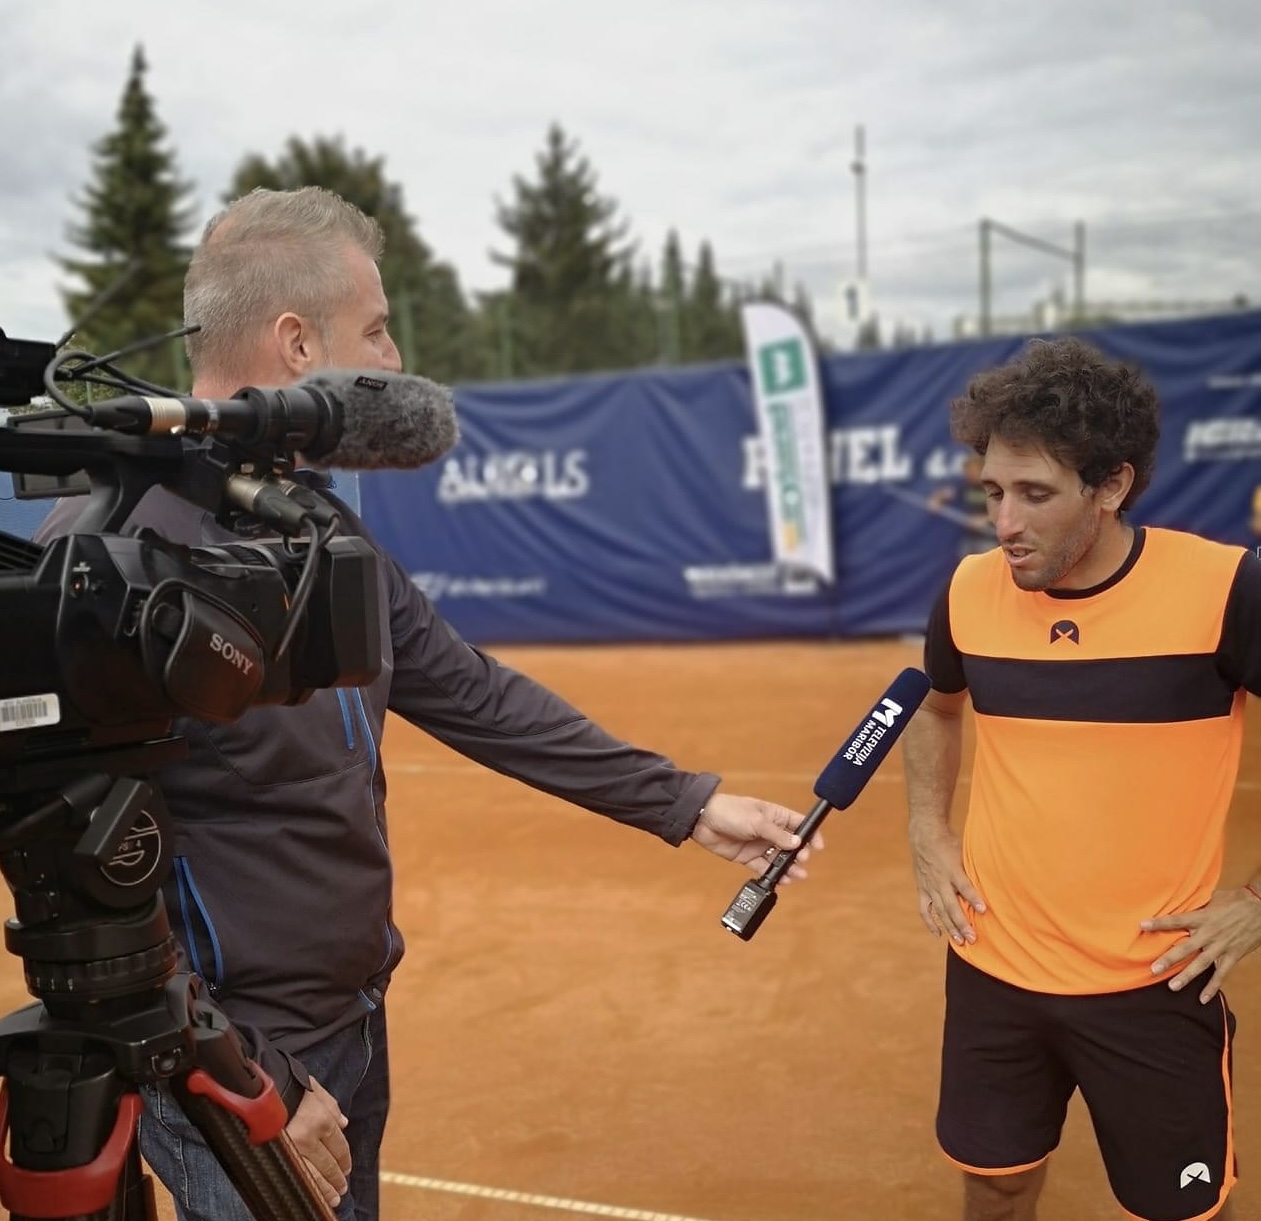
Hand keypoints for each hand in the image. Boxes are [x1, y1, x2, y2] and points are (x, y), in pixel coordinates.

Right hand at [285, 1075, 350, 1207]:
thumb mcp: (314, 1089)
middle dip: (337, 1177)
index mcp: (321, 1120)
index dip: (344, 1159)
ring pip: (315, 1176)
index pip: (339, 1146)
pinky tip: (317, 1196)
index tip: (347, 1168)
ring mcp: (293, 1150)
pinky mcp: (278, 1157)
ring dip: (326, 1188)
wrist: (255, 1091)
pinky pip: (298, 1178)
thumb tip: (344, 1123)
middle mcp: (310, 1138)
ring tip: (334, 1198)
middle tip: (342, 1187)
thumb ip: (331, 1106)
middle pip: (329, 1163)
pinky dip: (310, 1190)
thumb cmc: (286, 1085)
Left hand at [691, 792, 822, 881]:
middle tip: (802, 861)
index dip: (810, 834)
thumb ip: (777, 834)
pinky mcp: (748, 857)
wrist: (703, 821)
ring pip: (779, 858)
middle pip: (791, 844)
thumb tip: (797, 843)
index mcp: (774, 815)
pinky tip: (781, 880)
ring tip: (796, 876)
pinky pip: (764, 867)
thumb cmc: (730, 811)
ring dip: (789, 867)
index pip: (798, 824)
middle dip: (799, 854)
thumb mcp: (756, 821)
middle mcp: (769, 830)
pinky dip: (773, 874)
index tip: (818, 846)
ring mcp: (759, 844)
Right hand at [909, 821, 985, 944]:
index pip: (964, 886)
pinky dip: (930, 922)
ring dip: (949, 926)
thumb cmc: (948, 843)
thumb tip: (992, 879)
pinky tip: (938, 934)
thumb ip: (973, 867)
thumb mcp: (963, 851)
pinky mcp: (922, 889)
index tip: (984, 910)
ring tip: (960, 941)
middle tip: (973, 938)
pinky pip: (924, 909)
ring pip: (939, 910)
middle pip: (951, 905)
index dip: (973, 898)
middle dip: (962, 923)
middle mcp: (940, 880)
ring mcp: (930, 886)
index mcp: (951, 869)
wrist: (924, 835)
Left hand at [1141, 887, 1260, 1001]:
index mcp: (1202, 917)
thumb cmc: (1236, 899)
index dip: (1159, 923)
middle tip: (1154, 969)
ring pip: (1201, 964)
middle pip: (1186, 948)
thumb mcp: (1213, 897)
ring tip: (1172, 987)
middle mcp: (1209, 933)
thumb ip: (1196, 903)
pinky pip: (1221, 974)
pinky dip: (1213, 987)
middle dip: (1169, 959)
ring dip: (1187, 976)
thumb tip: (1179, 898)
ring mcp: (1221, 947)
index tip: (1142, 926)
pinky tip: (1202, 999)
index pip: (1176, 920)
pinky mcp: (1233, 956)